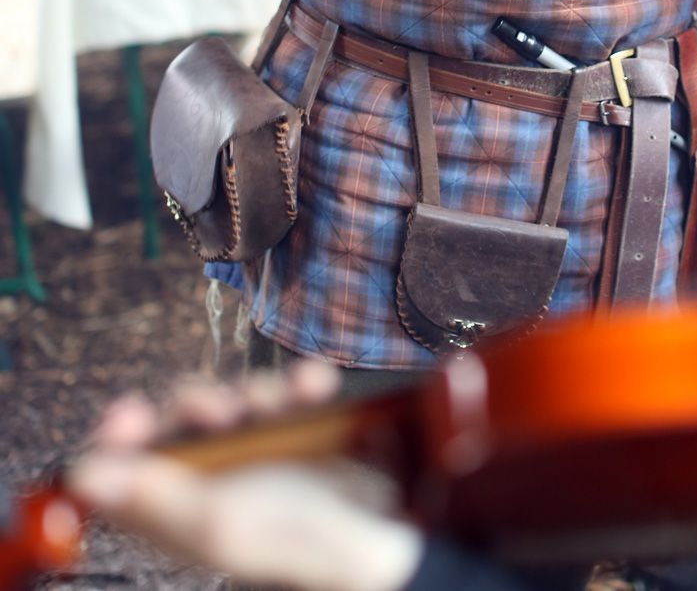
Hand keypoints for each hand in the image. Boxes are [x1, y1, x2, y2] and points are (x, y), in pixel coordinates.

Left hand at [66, 363, 423, 590]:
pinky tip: (315, 388)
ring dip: (256, 390)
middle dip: (197, 403)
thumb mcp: (220, 521)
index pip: (121, 463)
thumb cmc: (302, 538)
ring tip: (285, 404)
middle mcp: (206, 480)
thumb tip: (82, 474)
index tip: (132, 413)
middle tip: (220, 411)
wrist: (388, 529)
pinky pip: (280, 388)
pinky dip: (297, 383)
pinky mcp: (292, 430)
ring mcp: (250, 453)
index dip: (120, 433)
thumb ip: (152, 496)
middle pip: (173, 417)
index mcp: (173, 512)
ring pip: (228, 395)